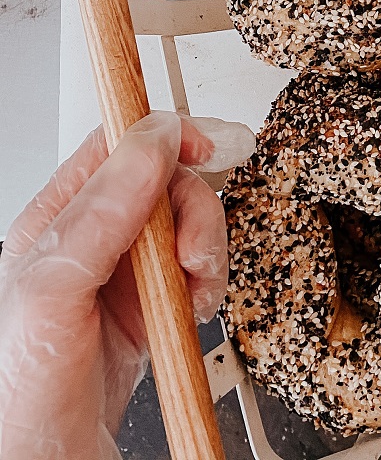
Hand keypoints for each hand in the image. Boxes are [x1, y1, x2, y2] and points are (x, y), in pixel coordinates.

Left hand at [0, 113, 228, 459]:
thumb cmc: (19, 395)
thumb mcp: (52, 291)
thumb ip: (100, 213)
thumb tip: (152, 143)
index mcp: (57, 222)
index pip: (117, 146)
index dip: (164, 138)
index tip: (201, 149)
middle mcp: (92, 243)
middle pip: (166, 184)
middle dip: (193, 214)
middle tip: (190, 256)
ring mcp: (123, 277)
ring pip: (189, 227)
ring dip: (206, 253)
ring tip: (192, 291)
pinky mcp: (150, 312)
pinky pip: (198, 274)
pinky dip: (209, 288)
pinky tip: (193, 313)